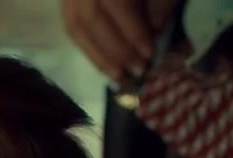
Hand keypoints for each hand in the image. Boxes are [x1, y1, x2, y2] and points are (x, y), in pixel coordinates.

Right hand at [62, 0, 177, 81]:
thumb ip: (161, 1)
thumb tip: (154, 30)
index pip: (115, 1)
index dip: (131, 30)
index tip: (149, 53)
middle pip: (91, 16)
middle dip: (115, 48)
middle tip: (136, 71)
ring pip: (76, 23)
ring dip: (97, 54)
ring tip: (117, 75)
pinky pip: (71, 22)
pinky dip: (88, 45)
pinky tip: (104, 60)